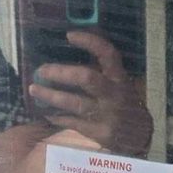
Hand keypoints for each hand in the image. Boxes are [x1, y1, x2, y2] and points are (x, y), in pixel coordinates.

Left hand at [29, 32, 152, 156]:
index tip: (69, 35)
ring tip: (34, 90)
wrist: (139, 136)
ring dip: (51, 96)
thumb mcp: (118, 84)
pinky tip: (47, 113)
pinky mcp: (100, 133)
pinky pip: (74, 122)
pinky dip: (58, 117)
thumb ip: (100, 71)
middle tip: (41, 70)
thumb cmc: (123, 103)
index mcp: (119, 78)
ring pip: (76, 103)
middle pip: (86, 78)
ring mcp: (108, 115)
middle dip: (61, 72)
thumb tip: (67, 54)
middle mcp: (114, 94)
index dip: (90, 42)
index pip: (108, 54)